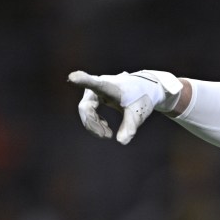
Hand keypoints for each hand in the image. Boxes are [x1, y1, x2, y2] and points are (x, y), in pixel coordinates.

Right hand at [67, 70, 181, 144]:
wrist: (145, 89)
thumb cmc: (142, 98)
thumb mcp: (137, 113)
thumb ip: (130, 126)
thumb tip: (121, 141)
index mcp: (108, 86)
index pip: (94, 84)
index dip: (83, 80)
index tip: (73, 77)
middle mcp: (97, 85)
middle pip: (85, 108)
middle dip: (93, 125)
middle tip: (108, 136)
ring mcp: (94, 90)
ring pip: (86, 111)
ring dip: (94, 125)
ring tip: (109, 134)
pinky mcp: (95, 95)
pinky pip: (89, 111)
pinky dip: (96, 122)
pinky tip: (106, 127)